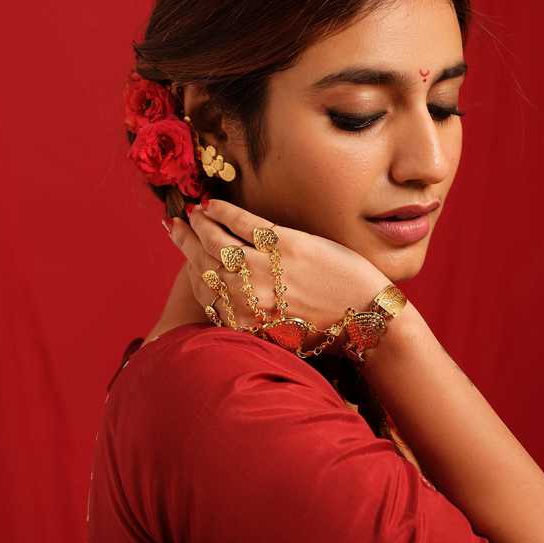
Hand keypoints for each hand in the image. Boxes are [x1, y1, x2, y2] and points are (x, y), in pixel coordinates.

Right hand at [167, 199, 390, 337]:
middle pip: (202, 263)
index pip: (202, 292)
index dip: (190, 269)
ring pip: (217, 241)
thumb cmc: (327, 331)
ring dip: (202, 223)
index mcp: (242, 323)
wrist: (368, 318)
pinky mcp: (286, 246)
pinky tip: (214, 204)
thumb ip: (251, 322)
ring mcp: (264, 270)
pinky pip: (243, 224)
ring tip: (196, 213)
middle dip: (186, 242)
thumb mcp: (279, 337)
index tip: (184, 254)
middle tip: (176, 225)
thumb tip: (231, 303)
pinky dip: (224, 212)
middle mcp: (246, 298)